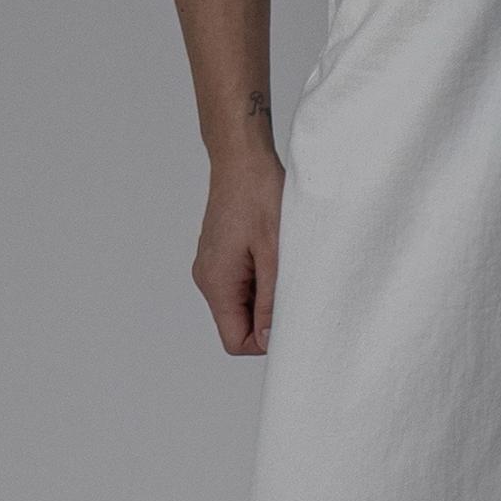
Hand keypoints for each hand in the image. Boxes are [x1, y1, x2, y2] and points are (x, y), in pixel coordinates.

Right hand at [193, 148, 285, 353]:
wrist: (242, 158)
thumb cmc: (258, 195)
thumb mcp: (274, 252)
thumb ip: (270, 300)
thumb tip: (269, 338)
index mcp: (217, 282)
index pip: (235, 340)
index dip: (264, 341)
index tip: (290, 318)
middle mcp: (208, 278)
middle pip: (238, 325)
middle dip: (268, 317)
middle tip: (293, 287)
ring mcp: (212, 266)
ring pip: (242, 304)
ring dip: (267, 295)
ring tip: (283, 265)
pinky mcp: (221, 255)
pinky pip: (241, 284)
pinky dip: (261, 279)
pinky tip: (275, 255)